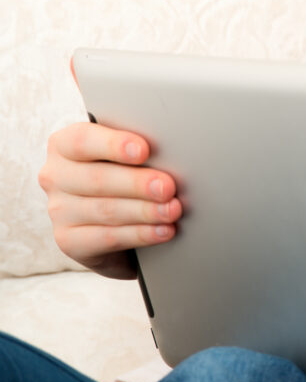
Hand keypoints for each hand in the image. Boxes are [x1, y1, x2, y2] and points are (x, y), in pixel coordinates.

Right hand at [37, 122, 180, 278]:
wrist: (112, 219)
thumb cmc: (124, 172)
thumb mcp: (126, 155)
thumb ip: (137, 149)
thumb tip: (171, 153)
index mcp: (65, 144)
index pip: (83, 140)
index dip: (114, 145)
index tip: (144, 150)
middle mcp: (56, 176)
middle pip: (97, 179)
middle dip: (138, 184)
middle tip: (168, 187)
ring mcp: (59, 210)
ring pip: (106, 210)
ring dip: (145, 211)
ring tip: (172, 210)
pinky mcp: (69, 240)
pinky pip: (108, 238)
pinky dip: (141, 234)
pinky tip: (163, 231)